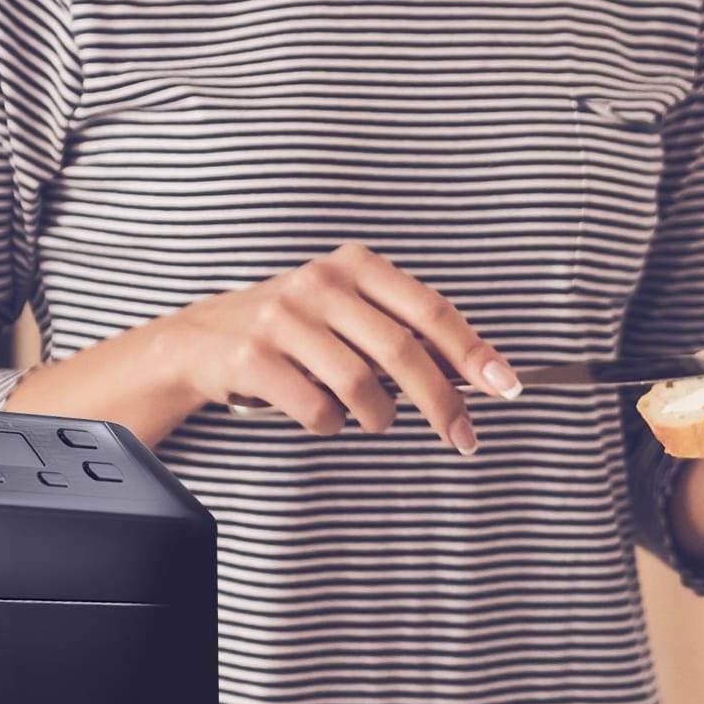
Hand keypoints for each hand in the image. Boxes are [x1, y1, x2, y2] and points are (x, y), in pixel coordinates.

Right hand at [160, 243, 518, 449]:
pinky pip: (317, 410)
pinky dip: (330, 426)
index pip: (430, 310)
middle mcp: (320, 284)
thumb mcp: (345, 312)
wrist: (198, 341)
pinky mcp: (253, 358)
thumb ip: (401, 331)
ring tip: (375, 420)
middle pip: (403, 352)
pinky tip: (321, 417)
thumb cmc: (289, 330)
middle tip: (463, 437)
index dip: (473, 351)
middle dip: (442, 403)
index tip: (505, 386)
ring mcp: (283, 319)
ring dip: (379, 418)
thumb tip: (474, 372)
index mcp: (355, 267)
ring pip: (361, 386)